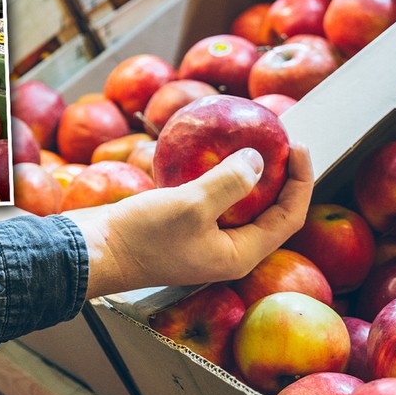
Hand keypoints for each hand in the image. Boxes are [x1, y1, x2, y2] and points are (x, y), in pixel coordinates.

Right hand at [63, 143, 313, 297]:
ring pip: (239, 203)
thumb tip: (260, 160)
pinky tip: (206, 151)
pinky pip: (210, 198)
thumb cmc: (143, 236)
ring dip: (247, 173)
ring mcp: (204, 238)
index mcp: (240, 254)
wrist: (94, 252)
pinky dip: (214, 174)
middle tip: (280, 140)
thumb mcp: (191, 206)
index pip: (288, 217)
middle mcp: (227, 249)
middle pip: (268, 210)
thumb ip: (230, 183)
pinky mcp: (182, 226)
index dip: (301, 182)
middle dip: (280, 176)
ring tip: (250, 141)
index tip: (298, 145)